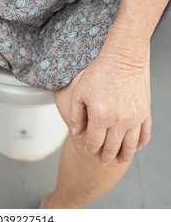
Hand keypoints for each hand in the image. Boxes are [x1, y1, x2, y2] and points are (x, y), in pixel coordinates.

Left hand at [69, 50, 150, 164]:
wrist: (122, 61)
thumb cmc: (97, 75)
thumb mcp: (79, 94)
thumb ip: (77, 116)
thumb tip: (77, 133)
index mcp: (100, 117)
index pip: (94, 142)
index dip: (90, 150)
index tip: (88, 152)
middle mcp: (118, 121)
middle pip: (112, 147)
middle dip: (106, 157)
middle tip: (102, 161)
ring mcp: (134, 118)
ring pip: (129, 145)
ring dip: (124, 155)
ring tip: (119, 160)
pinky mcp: (145, 113)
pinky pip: (144, 135)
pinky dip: (139, 144)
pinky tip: (134, 148)